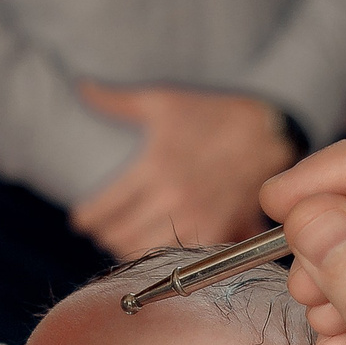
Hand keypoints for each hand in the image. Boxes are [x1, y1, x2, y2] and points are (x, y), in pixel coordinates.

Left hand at [70, 84, 295, 258]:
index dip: (87, 218)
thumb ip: (118, 102)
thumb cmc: (210, 115)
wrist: (264, 133)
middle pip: (120, 235)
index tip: (81, 220)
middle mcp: (173, 197)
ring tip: (123, 240)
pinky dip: (164, 257)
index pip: (105, 208)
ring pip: (147, 252)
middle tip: (101, 231)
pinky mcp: (218, 231)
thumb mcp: (163, 102)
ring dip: (130, 249)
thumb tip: (83, 87)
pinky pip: (180, 256)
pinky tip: (156, 247)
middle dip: (105, 235)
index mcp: (154, 166)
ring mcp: (197, 217)